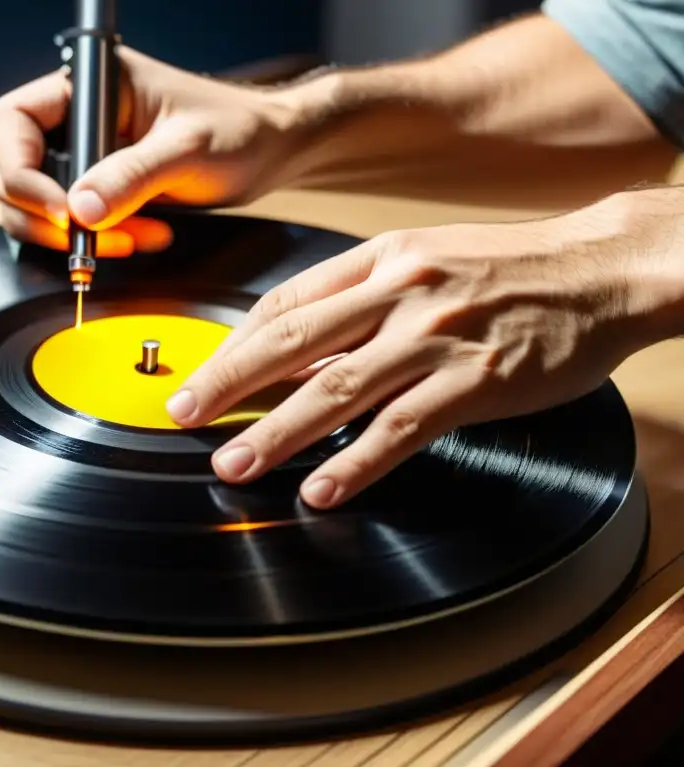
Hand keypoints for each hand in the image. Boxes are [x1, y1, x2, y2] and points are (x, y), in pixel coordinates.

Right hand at [0, 47, 307, 256]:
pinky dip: (95, 241)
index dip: (20, 171)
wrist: (269, 153)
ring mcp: (83, 155)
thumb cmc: (238, 131)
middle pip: (10, 169)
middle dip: (46, 214)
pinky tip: (137, 238)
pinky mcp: (97, 187)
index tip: (62, 211)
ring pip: (34, 205)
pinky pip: (69, 223)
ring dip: (75, 235)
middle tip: (92, 238)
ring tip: (134, 238)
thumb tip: (80, 211)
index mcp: (88, 85)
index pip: (10, 122)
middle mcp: (76, 118)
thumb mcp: (187, 150)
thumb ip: (132, 176)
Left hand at [165, 192, 676, 507]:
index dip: (234, 344)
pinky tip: (322, 489)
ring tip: (233, 464)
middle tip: (182, 416)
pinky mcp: (474, 380)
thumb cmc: (510, 269)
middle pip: (292, 340)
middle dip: (227, 382)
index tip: (201, 374)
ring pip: (336, 388)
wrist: (601, 269)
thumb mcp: (426, 260)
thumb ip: (360, 299)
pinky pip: (401, 428)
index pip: (286, 302)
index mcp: (381, 259)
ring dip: (274, 431)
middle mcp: (399, 291)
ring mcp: (435, 336)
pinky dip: (355, 463)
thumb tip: (299, 348)